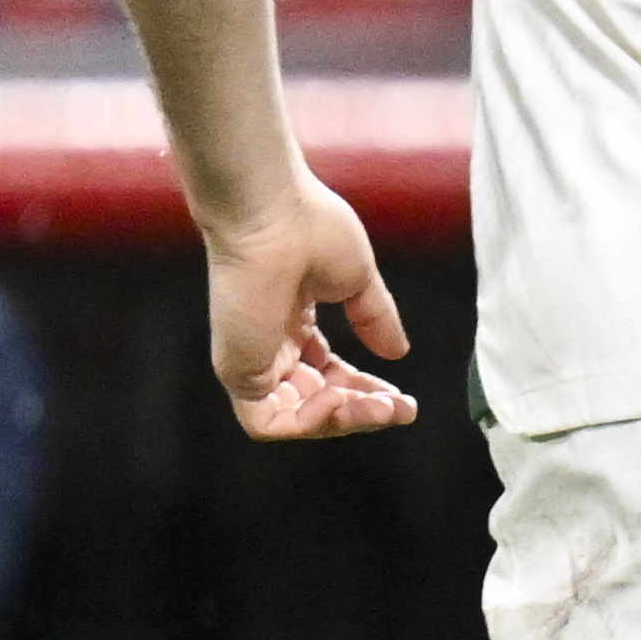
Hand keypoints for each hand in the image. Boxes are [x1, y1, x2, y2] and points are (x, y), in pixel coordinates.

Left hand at [203, 174, 417, 439]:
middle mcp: (270, 344)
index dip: (365, 390)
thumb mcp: (357, 281)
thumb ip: (375, 319)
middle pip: (316, 401)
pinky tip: (340, 402)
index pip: (327, 374)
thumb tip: (398, 353)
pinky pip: (270, 423)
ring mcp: (252, 360)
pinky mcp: (238, 372)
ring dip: (345, 421)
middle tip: (401, 408)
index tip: (402, 396)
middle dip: (364, 411)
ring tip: (381, 407)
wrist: (273, 215)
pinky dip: (310, 423)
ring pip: (296, 418)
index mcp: (292, 321)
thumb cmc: (309, 228)